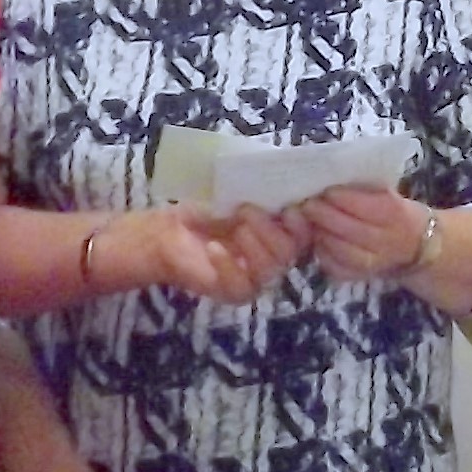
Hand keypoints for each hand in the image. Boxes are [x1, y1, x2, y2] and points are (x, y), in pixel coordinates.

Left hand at [93, 204, 292, 303]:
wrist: (166, 231)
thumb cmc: (203, 210)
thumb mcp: (235, 193)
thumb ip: (263, 191)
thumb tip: (286, 178)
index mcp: (280, 234)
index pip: (304, 234)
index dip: (302, 223)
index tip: (290, 207)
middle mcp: (274, 258)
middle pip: (291, 252)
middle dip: (272, 230)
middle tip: (247, 210)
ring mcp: (256, 278)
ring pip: (272, 270)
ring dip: (256, 245)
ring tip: (235, 226)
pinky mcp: (234, 293)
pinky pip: (244, 286)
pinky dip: (229, 265)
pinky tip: (213, 248)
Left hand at [305, 183, 442, 284]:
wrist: (418, 246)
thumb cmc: (396, 212)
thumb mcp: (389, 195)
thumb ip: (363, 188)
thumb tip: (331, 177)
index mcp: (396, 215)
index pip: (364, 206)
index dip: (341, 198)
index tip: (325, 189)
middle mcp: (388, 242)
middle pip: (348, 229)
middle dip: (324, 215)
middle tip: (307, 204)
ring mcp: (374, 263)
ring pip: (339, 250)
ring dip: (321, 233)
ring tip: (311, 220)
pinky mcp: (360, 277)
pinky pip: (335, 266)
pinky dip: (322, 252)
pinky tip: (319, 239)